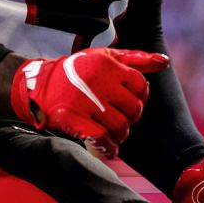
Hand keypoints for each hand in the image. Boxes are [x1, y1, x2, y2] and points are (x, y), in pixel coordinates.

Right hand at [10, 47, 168, 156]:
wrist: (39, 86)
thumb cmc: (77, 71)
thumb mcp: (105, 56)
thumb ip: (136, 59)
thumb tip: (164, 62)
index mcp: (107, 63)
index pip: (141, 86)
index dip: (140, 97)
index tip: (130, 101)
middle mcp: (97, 81)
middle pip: (133, 109)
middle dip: (131, 118)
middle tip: (122, 118)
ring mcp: (84, 101)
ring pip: (120, 126)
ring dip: (121, 134)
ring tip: (114, 132)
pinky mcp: (72, 118)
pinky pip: (101, 138)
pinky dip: (109, 146)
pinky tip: (108, 146)